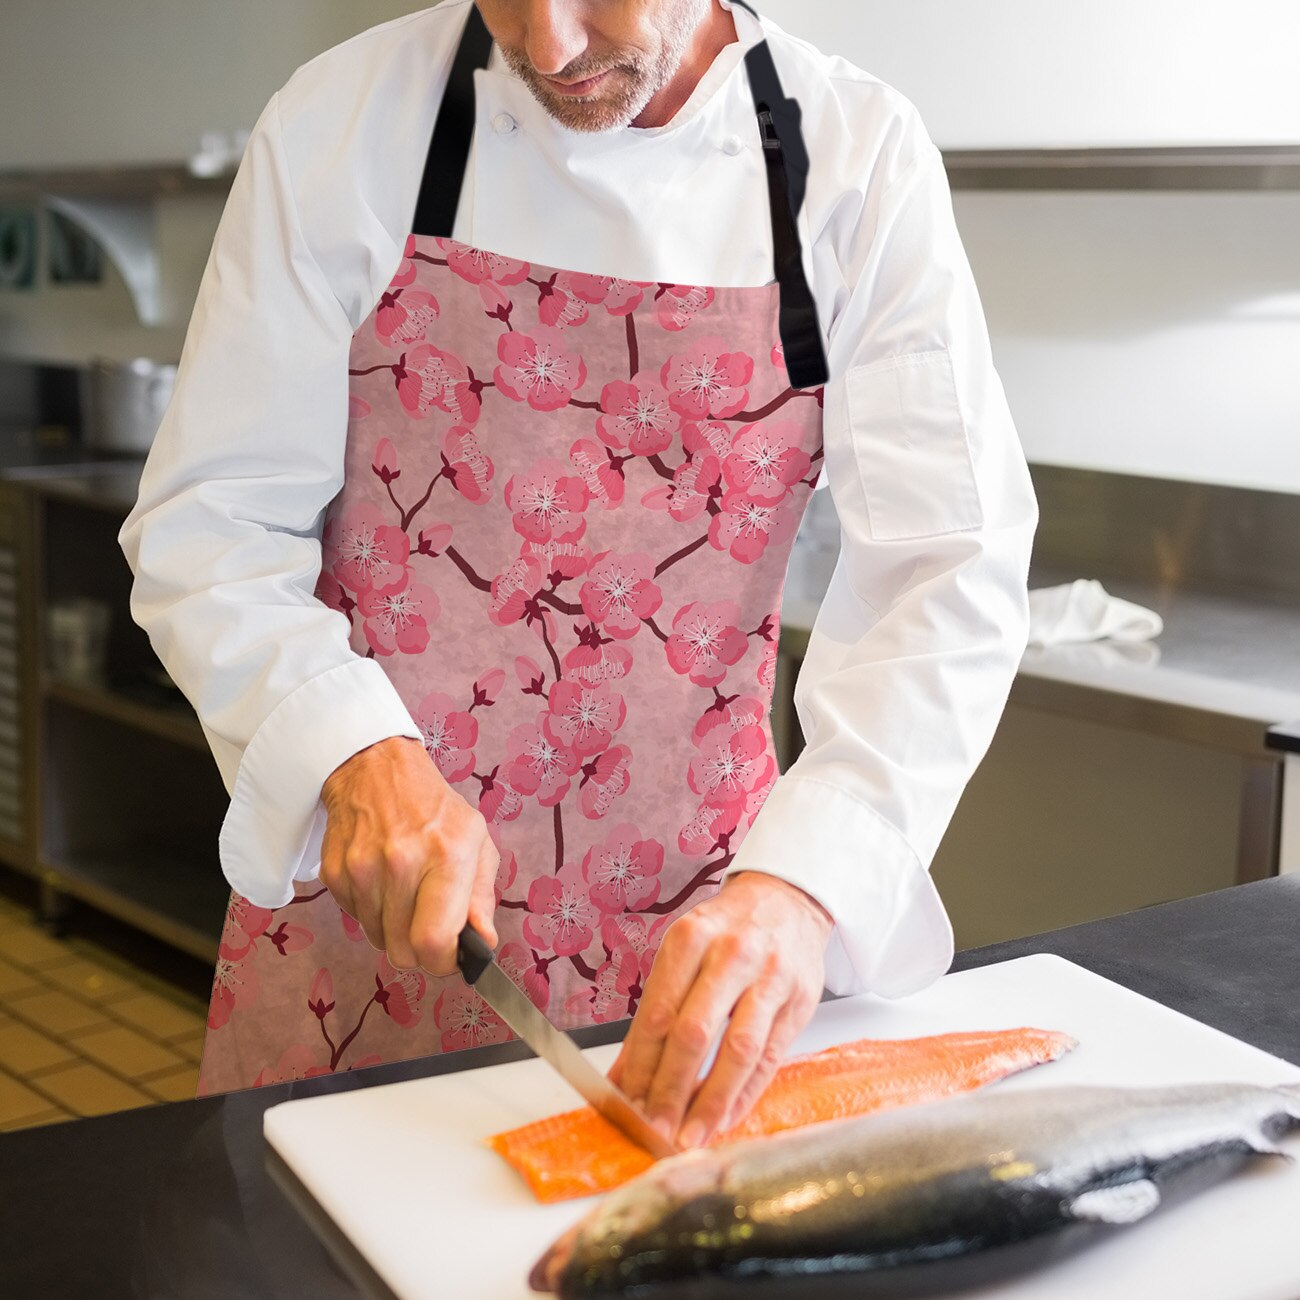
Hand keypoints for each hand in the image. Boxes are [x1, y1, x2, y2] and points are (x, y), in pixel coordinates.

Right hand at [319, 736, 498, 974]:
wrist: (375, 769)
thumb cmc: (434, 807)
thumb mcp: (476, 841)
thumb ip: (481, 897)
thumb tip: (482, 943)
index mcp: (446, 855)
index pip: (434, 940)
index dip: (443, 962)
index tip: (450, 955)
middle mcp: (401, 862)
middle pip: (403, 951)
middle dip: (420, 951)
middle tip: (428, 926)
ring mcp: (362, 868)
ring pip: (378, 940)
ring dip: (394, 929)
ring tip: (405, 894)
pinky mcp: (334, 873)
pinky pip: (356, 920)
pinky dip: (372, 912)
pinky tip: (382, 882)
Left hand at [608, 871, 832, 1148]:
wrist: (786, 901)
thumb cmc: (725, 932)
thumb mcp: (684, 952)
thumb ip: (656, 1011)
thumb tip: (624, 1077)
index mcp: (691, 938)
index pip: (658, 1011)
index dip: (641, 1063)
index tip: (626, 1101)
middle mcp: (731, 954)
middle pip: (694, 1032)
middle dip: (671, 1088)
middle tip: (654, 1128)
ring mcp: (771, 977)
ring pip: (737, 1050)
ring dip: (710, 1101)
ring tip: (689, 1137)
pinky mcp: (800, 1001)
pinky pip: (770, 1058)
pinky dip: (744, 1094)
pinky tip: (725, 1118)